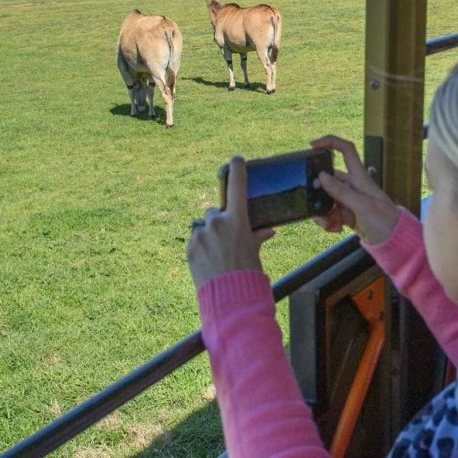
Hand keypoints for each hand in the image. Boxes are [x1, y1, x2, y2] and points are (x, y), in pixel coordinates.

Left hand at [187, 156, 274, 287]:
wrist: (229, 298)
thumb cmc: (247, 274)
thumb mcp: (254, 252)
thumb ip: (257, 237)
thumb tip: (267, 231)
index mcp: (237, 219)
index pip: (237, 185)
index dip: (236, 168)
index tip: (235, 160)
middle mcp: (217, 222)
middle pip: (215, 211)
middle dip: (220, 221)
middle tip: (226, 240)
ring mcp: (201, 234)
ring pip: (204, 227)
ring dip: (209, 235)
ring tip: (218, 255)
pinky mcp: (190, 246)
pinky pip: (196, 240)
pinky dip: (201, 246)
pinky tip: (210, 261)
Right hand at [309, 135, 401, 244]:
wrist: (394, 243)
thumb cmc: (385, 221)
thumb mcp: (362, 206)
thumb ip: (341, 191)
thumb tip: (321, 176)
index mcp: (359, 177)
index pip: (346, 150)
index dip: (330, 142)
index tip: (312, 146)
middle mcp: (353, 186)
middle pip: (328, 179)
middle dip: (318, 192)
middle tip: (315, 204)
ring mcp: (349, 200)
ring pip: (326, 198)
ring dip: (323, 211)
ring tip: (330, 224)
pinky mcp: (346, 214)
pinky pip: (329, 213)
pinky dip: (328, 221)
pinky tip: (335, 228)